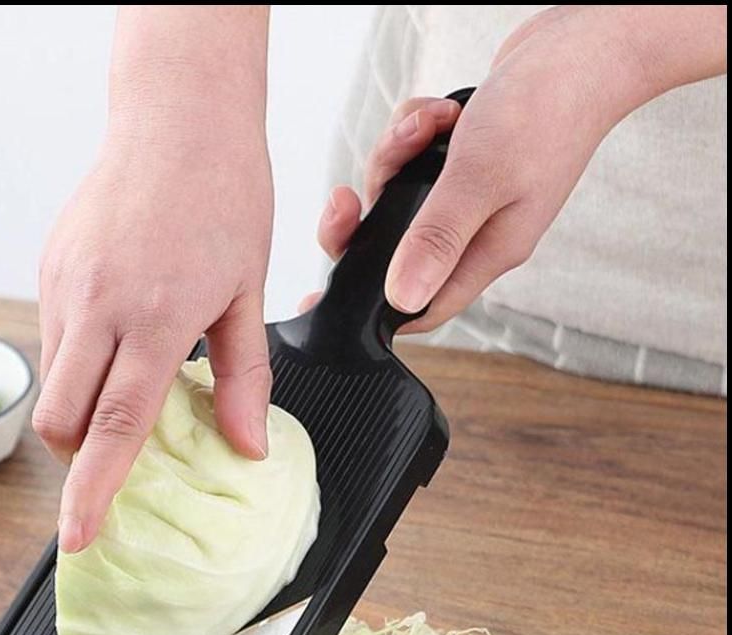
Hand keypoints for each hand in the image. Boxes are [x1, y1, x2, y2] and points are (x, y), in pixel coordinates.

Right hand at [35, 8, 272, 553]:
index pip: (115, 428)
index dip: (93, 492)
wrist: (178, 117)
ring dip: (76, 411)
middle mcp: (98, 306)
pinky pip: (51, 341)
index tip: (77, 539)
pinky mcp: (50, 269)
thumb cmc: (225, 196)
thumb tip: (245, 448)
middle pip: (61, 420)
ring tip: (124, 389)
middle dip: (79, 458)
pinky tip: (115, 341)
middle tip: (118, 455)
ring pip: (49, 384)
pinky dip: (76, 365)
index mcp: (156, 318)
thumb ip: (243, 377)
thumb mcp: (247, 291)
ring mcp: (65, 286)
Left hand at [305, 6, 704, 330]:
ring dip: (395, 157)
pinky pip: (413, 158)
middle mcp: (476, 231)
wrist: (585, 46)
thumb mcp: (481, 177)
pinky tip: (441, 112)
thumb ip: (437, 237)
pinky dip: (414, 132)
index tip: (328, 299)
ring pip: (397, 195)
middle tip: (348, 198)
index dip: (376, 310)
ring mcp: (468, 196)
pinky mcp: (462, 162)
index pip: (422, 306)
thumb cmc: (547, 109)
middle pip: (395, 248)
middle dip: (365, 218)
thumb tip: (401, 296)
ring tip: (426, 127)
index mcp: (487, 252)